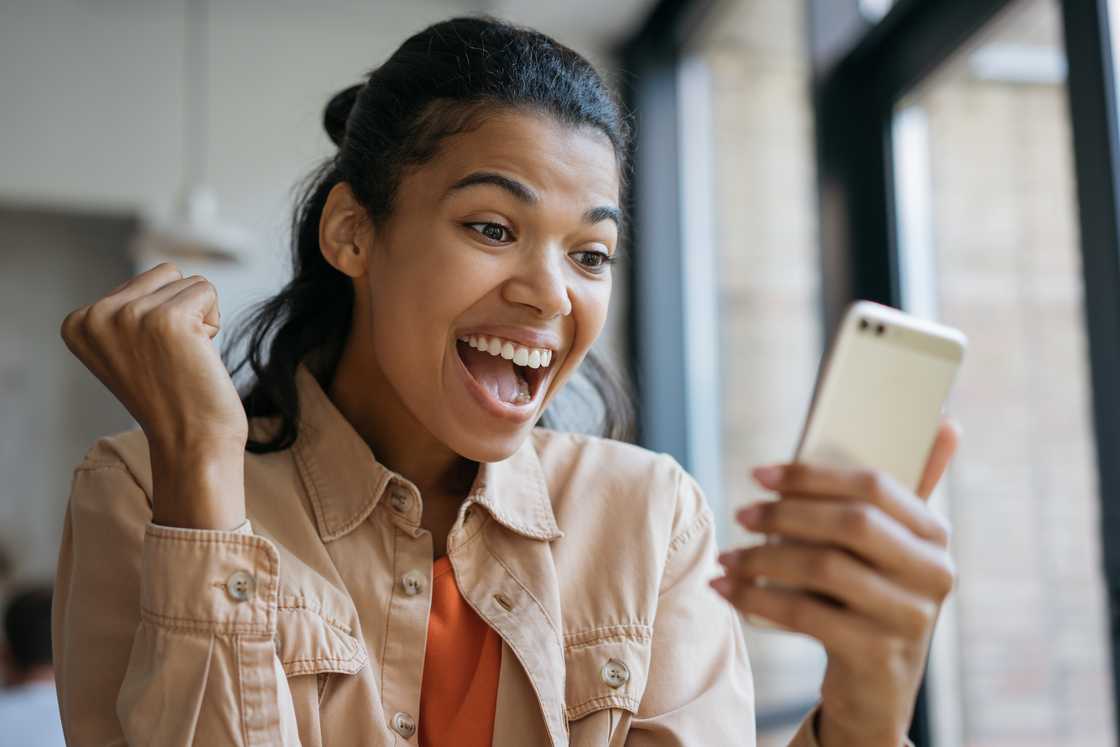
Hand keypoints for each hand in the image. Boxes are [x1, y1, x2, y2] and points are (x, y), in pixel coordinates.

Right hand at [60, 262, 247, 527]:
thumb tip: (165, 272)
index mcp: (78, 323)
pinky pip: (206, 290)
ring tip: (186, 358)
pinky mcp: (167, 319)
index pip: (142, 281)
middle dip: (181, 310)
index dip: (159, 318)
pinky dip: (213, 321)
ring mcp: (129, 315)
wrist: (191, 442)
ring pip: (188, 281)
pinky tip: (200, 355)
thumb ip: (128, 310)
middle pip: (165, 274)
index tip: (152, 359)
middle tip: (174, 358)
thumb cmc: (172, 397)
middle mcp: (96, 315)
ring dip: (199, 318)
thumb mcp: (129, 348)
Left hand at [710, 419, 960, 746]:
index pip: (875, 486)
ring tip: (727, 557)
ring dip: (762, 558)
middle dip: (785, 513)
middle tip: (741, 512)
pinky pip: (805, 614)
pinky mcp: (877, 655)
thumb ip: (903, 491)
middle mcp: (934, 574)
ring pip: (823, 569)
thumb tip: (947, 423)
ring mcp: (909, 617)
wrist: (876, 690)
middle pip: (850, 524)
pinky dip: (757, 599)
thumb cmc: (870, 599)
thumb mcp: (890, 549)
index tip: (760, 474)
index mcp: (935, 535)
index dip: (812, 475)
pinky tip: (728, 589)